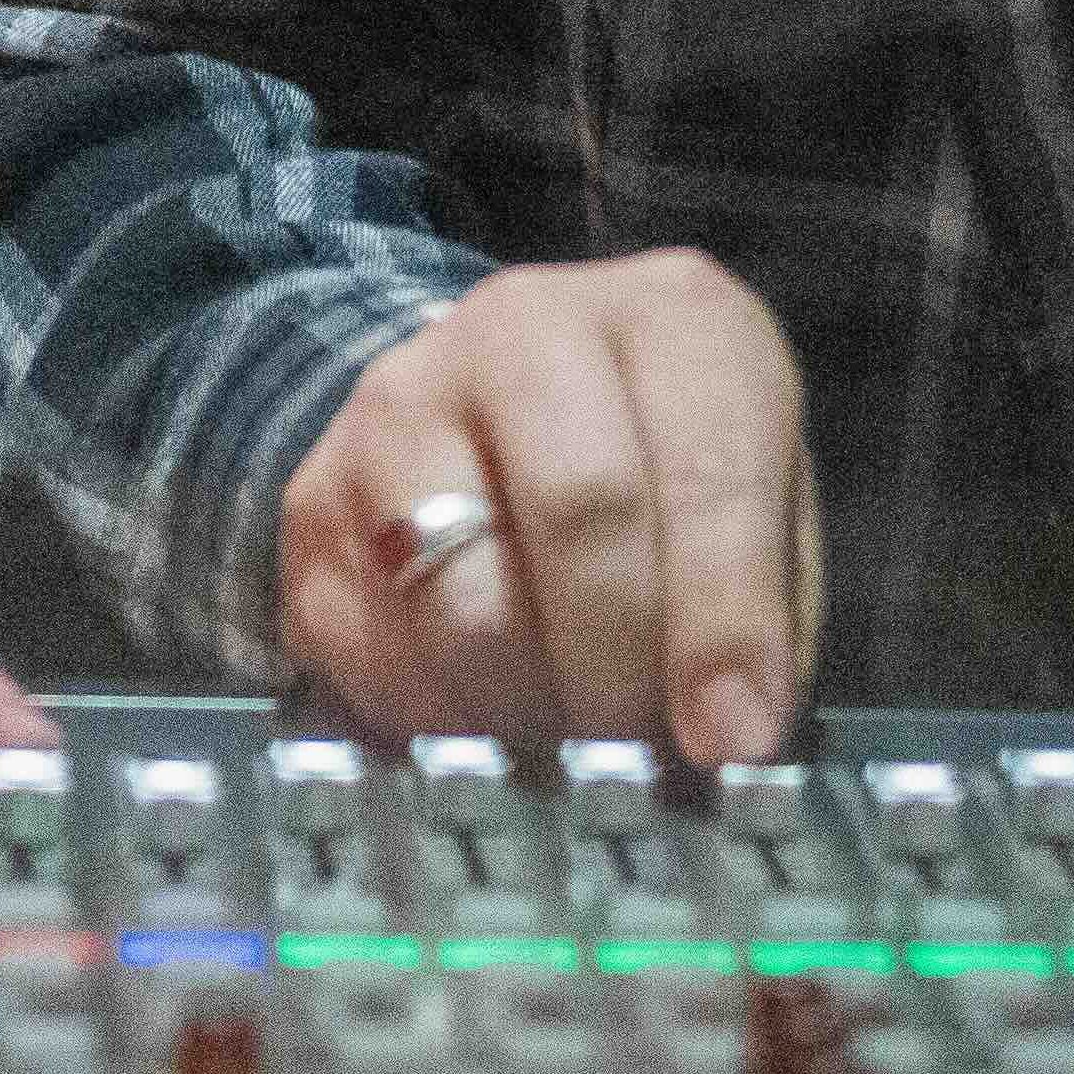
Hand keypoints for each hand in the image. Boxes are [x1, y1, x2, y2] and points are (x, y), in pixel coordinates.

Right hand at [273, 253, 816, 769]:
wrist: (501, 410)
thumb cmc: (662, 470)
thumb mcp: (754, 509)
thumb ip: (757, 614)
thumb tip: (728, 736)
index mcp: (671, 317)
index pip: (709, 468)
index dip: (726, 622)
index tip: (732, 738)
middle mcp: (525, 327)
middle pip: (578, 513)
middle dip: (619, 674)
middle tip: (640, 756)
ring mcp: (402, 402)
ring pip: (466, 604)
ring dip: (530, 714)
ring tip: (568, 737)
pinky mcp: (315, 495)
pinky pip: (376, 654)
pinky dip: (442, 722)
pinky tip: (486, 713)